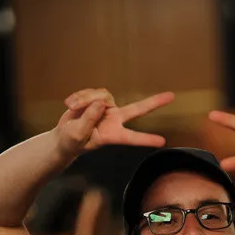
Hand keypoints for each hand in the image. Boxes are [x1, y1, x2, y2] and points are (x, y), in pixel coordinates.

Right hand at [55, 87, 174, 156]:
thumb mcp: (78, 134)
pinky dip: (79, 96)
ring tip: (72, 108)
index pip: (132, 137)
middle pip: (137, 109)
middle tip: (171, 97)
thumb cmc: (72, 141)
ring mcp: (107, 108)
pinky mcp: (97, 99)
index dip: (146, 139)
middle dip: (153, 103)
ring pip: (102, 95)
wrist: (63, 136)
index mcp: (112, 134)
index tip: (162, 142)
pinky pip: (91, 92)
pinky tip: (70, 104)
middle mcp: (114, 120)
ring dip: (85, 99)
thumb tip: (101, 103)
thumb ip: (89, 120)